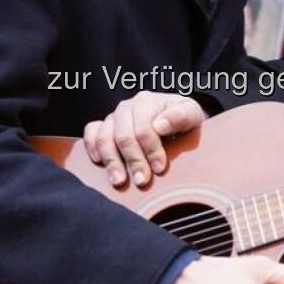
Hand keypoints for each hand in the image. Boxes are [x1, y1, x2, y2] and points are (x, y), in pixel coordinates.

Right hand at [83, 91, 205, 187]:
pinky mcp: (103, 126)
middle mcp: (127, 107)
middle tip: (141, 180)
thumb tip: (160, 125)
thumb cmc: (183, 119)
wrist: (175, 119)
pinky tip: (100, 163)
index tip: (159, 168)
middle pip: (124, 136)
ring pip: (104, 137)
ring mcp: (113, 117)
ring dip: (111, 161)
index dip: (151, 150)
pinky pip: (91, 133)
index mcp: (147, 102)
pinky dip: (92, 147)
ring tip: (119, 181)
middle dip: (133, 160)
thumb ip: (182, 116)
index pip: (145, 128)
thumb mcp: (192, 115)